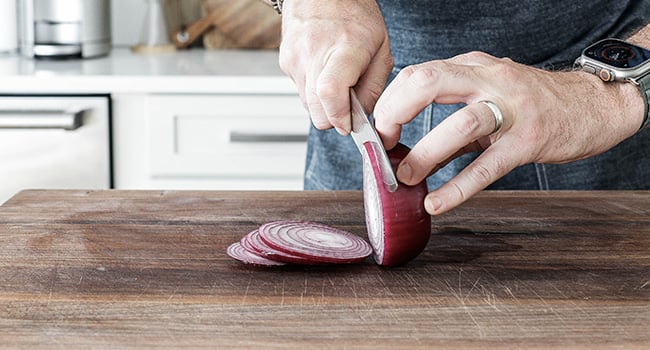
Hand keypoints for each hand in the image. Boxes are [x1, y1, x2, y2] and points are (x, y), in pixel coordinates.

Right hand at [278, 0, 392, 133]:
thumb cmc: (354, 14)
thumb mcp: (381, 48)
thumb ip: (373, 87)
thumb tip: (360, 118)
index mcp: (344, 48)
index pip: (330, 93)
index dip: (340, 117)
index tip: (350, 124)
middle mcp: (314, 53)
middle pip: (316, 110)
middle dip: (333, 118)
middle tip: (347, 106)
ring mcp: (295, 59)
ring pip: (307, 105)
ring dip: (323, 104)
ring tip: (337, 81)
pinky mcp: (285, 62)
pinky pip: (300, 91)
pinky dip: (314, 90)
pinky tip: (324, 71)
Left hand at [373, 51, 644, 214]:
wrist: (594, 105)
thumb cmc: (532, 102)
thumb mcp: (488, 95)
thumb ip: (450, 116)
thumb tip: (408, 150)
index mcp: (472, 66)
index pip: (417, 73)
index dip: (390, 102)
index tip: (379, 130)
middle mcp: (488, 79)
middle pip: (428, 82)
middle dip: (395, 112)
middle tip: (384, 144)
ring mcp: (511, 108)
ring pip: (459, 124)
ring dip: (424, 153)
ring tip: (405, 176)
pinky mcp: (529, 140)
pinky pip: (487, 166)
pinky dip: (458, 188)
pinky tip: (437, 203)